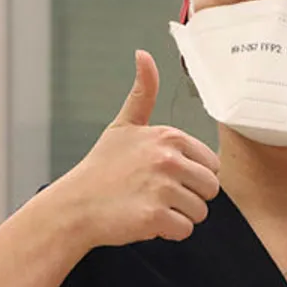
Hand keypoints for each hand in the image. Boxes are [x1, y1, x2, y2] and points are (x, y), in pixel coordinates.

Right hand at [50, 50, 219, 249]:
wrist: (75, 205)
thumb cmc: (101, 168)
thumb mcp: (123, 125)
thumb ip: (142, 92)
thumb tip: (144, 54)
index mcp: (168, 137)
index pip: (211, 165)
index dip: (191, 175)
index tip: (163, 176)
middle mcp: (168, 159)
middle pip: (210, 189)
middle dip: (188, 197)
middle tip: (157, 194)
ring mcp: (162, 189)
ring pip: (200, 212)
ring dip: (178, 215)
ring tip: (149, 205)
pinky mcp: (155, 217)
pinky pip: (184, 231)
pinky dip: (168, 232)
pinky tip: (145, 220)